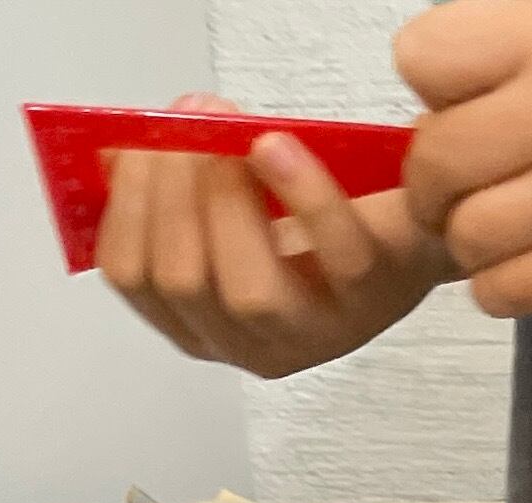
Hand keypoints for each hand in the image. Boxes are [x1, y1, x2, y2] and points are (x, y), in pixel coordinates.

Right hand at [98, 96, 456, 376]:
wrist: (411, 219)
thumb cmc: (315, 214)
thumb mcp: (229, 203)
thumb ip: (172, 186)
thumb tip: (120, 150)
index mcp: (206, 325)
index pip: (135, 280)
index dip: (125, 206)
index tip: (138, 145)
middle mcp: (257, 344)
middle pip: (184, 283)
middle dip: (173, 192)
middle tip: (189, 129)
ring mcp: (319, 332)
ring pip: (247, 290)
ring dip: (226, 198)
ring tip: (232, 137)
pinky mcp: (374, 298)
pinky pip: (333, 253)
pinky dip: (302, 192)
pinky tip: (278, 147)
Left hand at [395, 0, 531, 317]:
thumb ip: (527, 49)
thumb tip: (448, 104)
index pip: (423, 65)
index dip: (434, 97)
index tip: (464, 115)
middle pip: (436, 164)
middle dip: (440, 188)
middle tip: (468, 196)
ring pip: (469, 239)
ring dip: (474, 246)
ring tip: (511, 237)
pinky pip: (514, 292)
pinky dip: (506, 289)